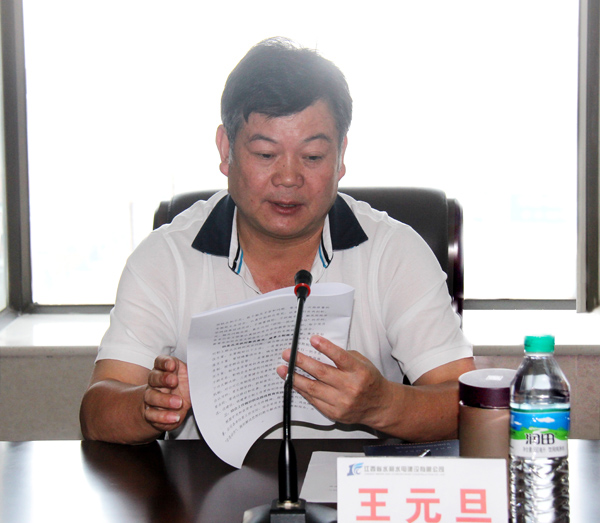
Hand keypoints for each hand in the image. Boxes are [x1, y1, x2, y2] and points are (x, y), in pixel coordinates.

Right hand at [143, 355, 191, 432]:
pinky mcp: (150, 413)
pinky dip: (163, 416)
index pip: (160, 362)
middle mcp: (154, 382)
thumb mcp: (191, 379)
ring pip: (151, 396)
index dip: (164, 362)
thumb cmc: (183, 388)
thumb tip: (209, 371)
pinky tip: (174, 417)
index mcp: (164, 370)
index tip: (173, 365)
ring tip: (179, 403)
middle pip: (153, 377)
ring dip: (164, 399)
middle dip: (163, 378)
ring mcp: (150, 397)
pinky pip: (152, 414)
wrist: (174, 408)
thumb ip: (195, 374)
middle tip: (174, 381)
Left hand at [277, 335, 394, 428]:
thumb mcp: (362, 362)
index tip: (313, 339)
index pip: (341, 358)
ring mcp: (342, 402)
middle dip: (302, 362)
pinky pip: (314, 400)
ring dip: (295, 378)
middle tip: (288, 354)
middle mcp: (350, 387)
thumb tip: (319, 349)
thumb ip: (343, 356)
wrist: (379, 405)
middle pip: (322, 373)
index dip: (326, 348)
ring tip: (283, 369)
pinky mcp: (335, 413)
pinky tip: (294, 383)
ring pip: (313, 388)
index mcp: (359, 371)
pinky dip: (302, 391)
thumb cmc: (368, 380)